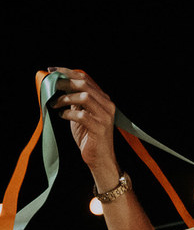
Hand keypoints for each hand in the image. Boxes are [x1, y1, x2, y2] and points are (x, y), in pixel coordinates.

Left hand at [47, 68, 119, 187]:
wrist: (100, 158)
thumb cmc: (89, 136)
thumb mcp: (80, 113)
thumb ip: (74, 100)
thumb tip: (57, 85)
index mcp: (103, 100)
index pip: (85, 79)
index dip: (67, 72)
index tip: (51, 70)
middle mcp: (107, 106)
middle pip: (84, 85)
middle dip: (64, 83)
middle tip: (50, 87)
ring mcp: (105, 117)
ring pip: (84, 97)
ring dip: (65, 99)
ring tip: (54, 104)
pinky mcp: (99, 128)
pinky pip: (81, 115)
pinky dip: (67, 113)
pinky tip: (61, 116)